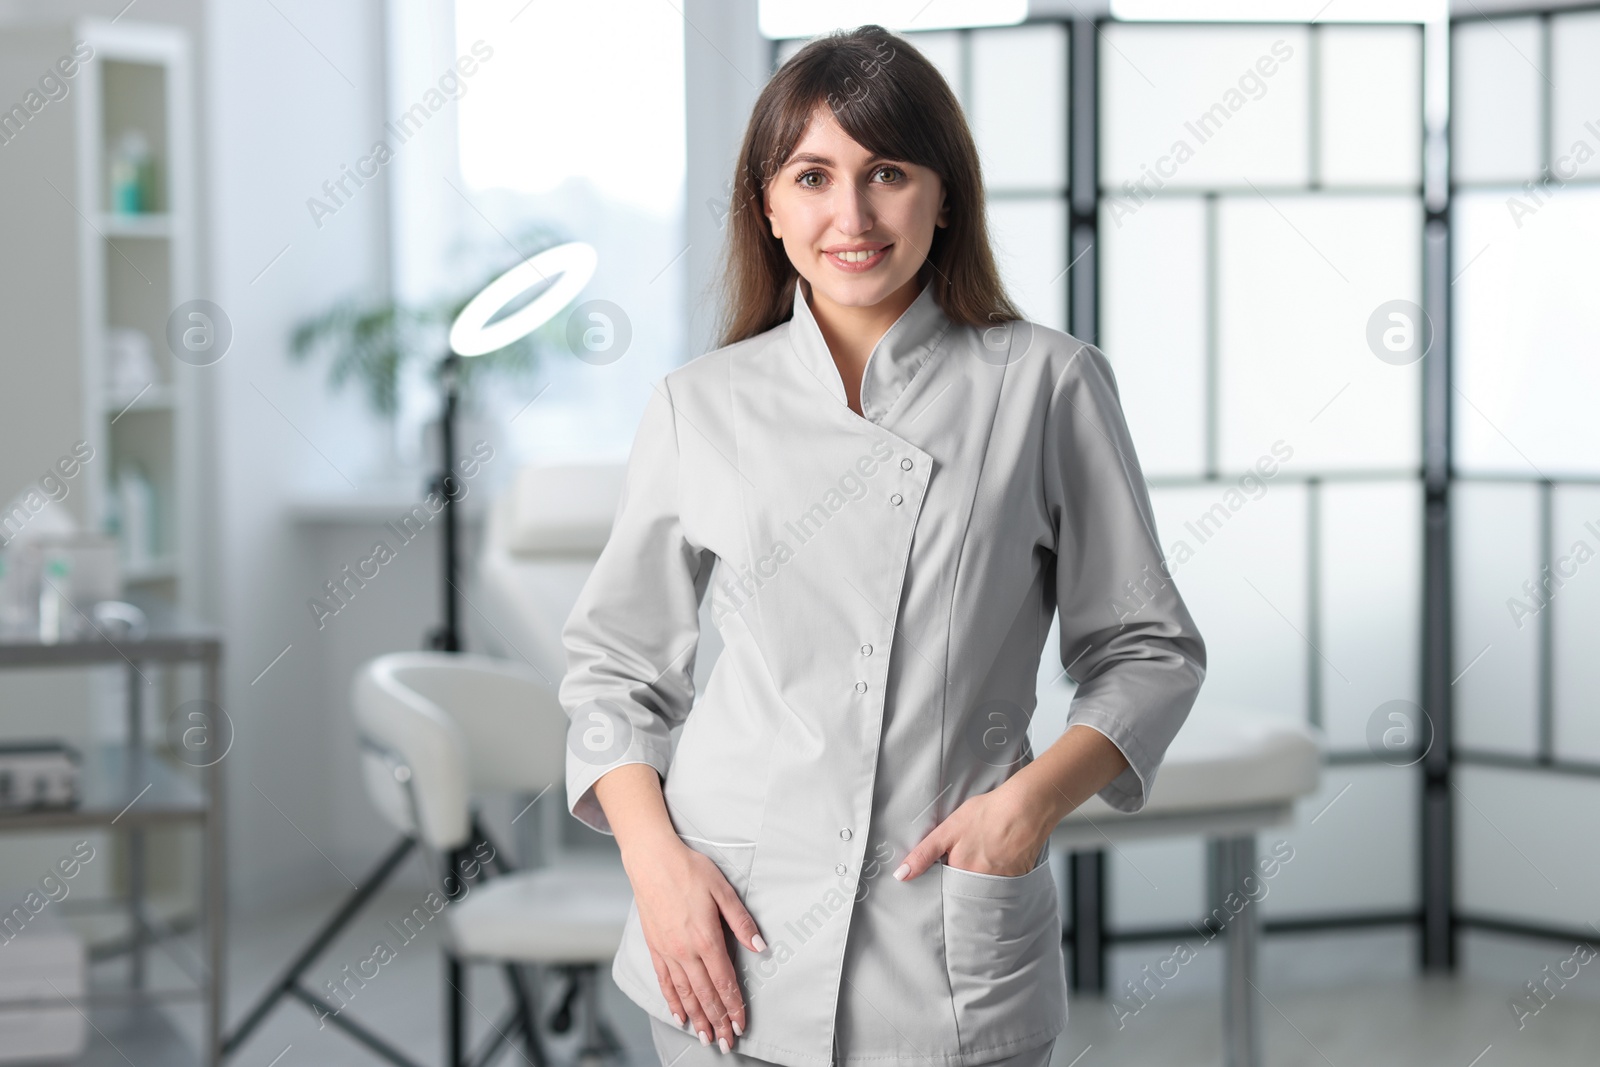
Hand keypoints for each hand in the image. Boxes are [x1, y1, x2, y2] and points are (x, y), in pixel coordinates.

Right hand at [620, 833, 763, 1051]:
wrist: (651, 860)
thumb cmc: (688, 870)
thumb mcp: (723, 891)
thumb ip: (742, 922)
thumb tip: (760, 946)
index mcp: (706, 938)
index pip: (724, 982)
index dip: (733, 1006)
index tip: (740, 1024)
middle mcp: (685, 951)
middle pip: (705, 995)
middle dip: (718, 1021)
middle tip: (727, 1042)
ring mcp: (667, 951)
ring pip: (684, 993)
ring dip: (697, 1018)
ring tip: (706, 1037)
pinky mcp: (654, 947)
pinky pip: (664, 981)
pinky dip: (672, 1001)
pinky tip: (679, 1015)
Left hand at [894, 780, 1051, 879]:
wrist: (1027, 808)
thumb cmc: (987, 815)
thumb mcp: (948, 830)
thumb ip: (924, 854)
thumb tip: (901, 876)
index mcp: (961, 875)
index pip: (944, 890)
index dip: (943, 880)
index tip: (944, 871)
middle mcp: (981, 886)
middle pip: (965, 893)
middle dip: (961, 883)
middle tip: (969, 857)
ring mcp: (1002, 885)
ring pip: (984, 890)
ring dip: (980, 880)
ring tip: (986, 854)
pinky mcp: (1018, 879)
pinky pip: (1003, 886)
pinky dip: (999, 875)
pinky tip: (1001, 856)